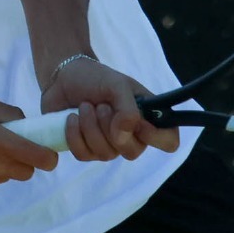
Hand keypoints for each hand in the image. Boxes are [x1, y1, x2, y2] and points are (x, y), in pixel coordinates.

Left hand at [41, 56, 185, 163]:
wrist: (64, 78)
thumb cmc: (96, 79)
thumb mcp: (117, 85)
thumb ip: (128, 109)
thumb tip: (123, 136)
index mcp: (148, 117)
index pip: (169, 140)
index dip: (157, 137)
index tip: (138, 123)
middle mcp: (132, 136)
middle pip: (132, 151)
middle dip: (110, 127)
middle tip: (101, 105)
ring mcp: (109, 146)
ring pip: (105, 154)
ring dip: (90, 127)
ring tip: (84, 106)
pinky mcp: (86, 150)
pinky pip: (84, 155)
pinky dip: (74, 135)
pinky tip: (71, 118)